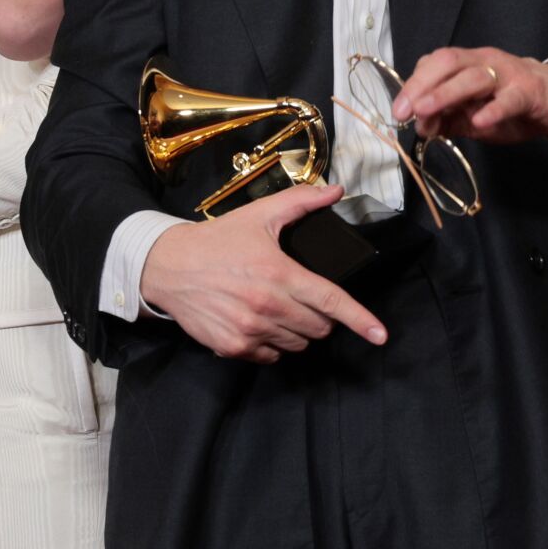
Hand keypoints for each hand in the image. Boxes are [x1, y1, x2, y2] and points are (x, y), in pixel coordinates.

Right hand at [139, 183, 386, 362]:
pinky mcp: (233, 346)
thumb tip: (336, 191)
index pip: (331, 301)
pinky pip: (269, 357)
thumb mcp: (258, 215)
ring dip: (295, 331)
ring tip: (275, 309)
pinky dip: (270, 345)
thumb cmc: (215, 240)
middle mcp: (267, 305)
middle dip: (318, 316)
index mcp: (279, 273)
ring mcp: (250, 329)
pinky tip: (256, 323)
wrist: (167, 266)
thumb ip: (300, 203)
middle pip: (318, 327)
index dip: (360, 320)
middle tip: (298, 298)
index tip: (380, 335)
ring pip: (297, 344)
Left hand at [395, 47, 547, 144]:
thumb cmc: (512, 105)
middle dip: (420, 85)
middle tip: (404, 111)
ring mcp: (508, 73)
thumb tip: (420, 127)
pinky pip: (510, 99)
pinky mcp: (531, 91)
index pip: (432, 65)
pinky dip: (493, 109)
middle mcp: (483, 61)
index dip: (412, 85)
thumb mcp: (473, 116)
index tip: (399, 112)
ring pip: (473, 76)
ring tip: (426, 111)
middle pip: (447, 62)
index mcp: (466, 64)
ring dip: (445, 93)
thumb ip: (447, 120)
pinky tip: (480, 121)